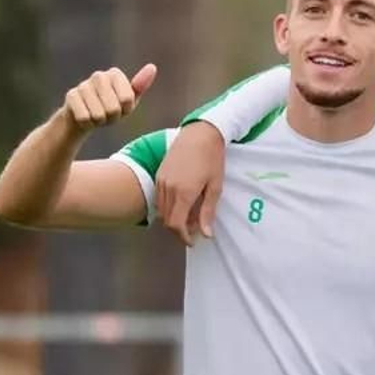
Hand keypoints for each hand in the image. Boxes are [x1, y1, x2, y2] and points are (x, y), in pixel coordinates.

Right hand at [61, 64, 156, 131]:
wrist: (83, 118)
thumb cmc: (110, 108)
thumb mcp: (129, 101)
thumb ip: (140, 86)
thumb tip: (152, 67)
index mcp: (115, 74)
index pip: (127, 99)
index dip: (125, 110)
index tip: (120, 108)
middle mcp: (99, 75)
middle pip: (113, 108)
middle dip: (112, 117)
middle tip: (107, 114)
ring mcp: (83, 84)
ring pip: (99, 115)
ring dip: (99, 121)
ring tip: (96, 115)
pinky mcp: (70, 96)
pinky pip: (84, 118)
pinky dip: (87, 123)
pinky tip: (84, 117)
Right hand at [154, 121, 225, 246]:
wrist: (200, 133)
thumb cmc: (212, 159)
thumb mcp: (215, 186)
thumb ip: (208, 212)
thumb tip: (206, 235)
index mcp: (184, 193)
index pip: (176, 224)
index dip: (183, 237)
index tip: (192, 241)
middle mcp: (168, 188)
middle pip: (167, 220)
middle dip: (179, 230)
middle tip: (193, 230)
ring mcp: (161, 181)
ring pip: (162, 210)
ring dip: (173, 218)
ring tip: (190, 216)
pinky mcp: (159, 174)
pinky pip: (160, 198)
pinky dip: (169, 206)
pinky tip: (182, 202)